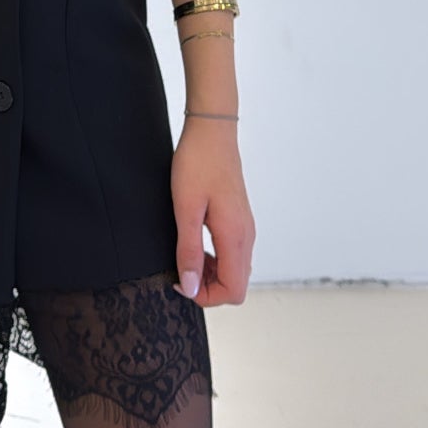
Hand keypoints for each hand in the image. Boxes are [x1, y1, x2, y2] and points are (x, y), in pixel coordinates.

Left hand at [169, 120, 254, 308]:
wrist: (212, 131)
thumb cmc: (198, 163)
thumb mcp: (185, 209)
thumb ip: (188, 251)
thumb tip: (190, 287)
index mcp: (235, 236)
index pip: (233, 291)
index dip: (206, 296)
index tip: (181, 280)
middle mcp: (246, 236)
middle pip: (237, 285)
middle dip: (208, 287)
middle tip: (181, 267)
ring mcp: (246, 228)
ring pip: (236, 270)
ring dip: (211, 273)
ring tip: (186, 254)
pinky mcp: (240, 220)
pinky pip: (233, 253)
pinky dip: (216, 258)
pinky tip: (196, 242)